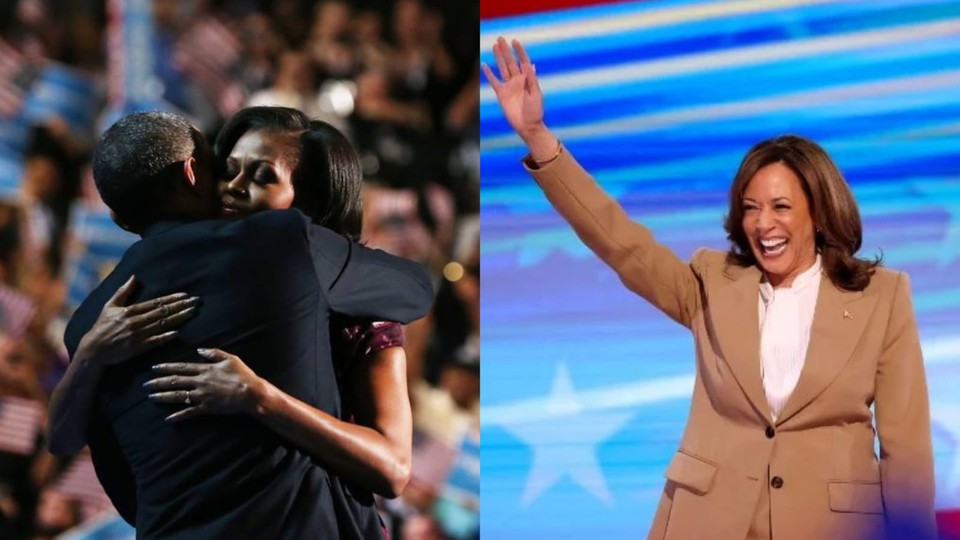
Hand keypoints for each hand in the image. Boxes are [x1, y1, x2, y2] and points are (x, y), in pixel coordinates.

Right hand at [76, 276, 198, 366]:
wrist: (93, 350)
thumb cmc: (102, 327)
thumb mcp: (109, 306)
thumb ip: (123, 291)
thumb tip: (133, 276)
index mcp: (130, 311)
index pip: (156, 303)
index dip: (172, 299)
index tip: (186, 295)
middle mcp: (135, 322)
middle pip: (162, 312)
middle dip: (181, 306)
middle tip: (196, 301)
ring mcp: (137, 336)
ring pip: (162, 325)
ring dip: (178, 318)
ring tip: (192, 312)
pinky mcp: (137, 349)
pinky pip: (154, 342)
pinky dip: (165, 337)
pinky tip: (177, 333)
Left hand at [145, 348, 263, 420]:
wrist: (251, 394)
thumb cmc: (243, 375)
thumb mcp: (230, 358)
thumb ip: (214, 353)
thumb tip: (199, 350)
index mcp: (205, 370)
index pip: (181, 367)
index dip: (166, 367)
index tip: (154, 367)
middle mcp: (200, 383)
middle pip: (175, 382)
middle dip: (158, 383)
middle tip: (146, 385)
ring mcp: (202, 396)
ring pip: (178, 396)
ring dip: (163, 397)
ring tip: (151, 398)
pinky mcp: (206, 408)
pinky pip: (189, 413)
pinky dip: (178, 416)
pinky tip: (168, 418)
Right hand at [482, 37, 544, 139]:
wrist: (528, 126)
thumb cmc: (535, 111)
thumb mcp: (536, 93)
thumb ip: (531, 79)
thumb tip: (529, 64)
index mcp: (528, 79)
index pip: (523, 61)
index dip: (519, 51)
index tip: (514, 40)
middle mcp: (518, 81)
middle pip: (511, 62)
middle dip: (506, 50)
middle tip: (500, 38)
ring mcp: (509, 87)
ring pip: (502, 68)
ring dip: (498, 57)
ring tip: (494, 45)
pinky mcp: (501, 94)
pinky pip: (493, 81)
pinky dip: (489, 74)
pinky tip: (484, 65)